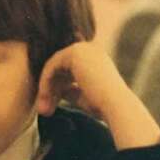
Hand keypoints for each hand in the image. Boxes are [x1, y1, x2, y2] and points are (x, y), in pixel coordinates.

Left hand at [36, 41, 159, 149]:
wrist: (116, 105)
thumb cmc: (103, 106)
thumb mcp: (83, 96)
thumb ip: (70, 90)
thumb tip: (57, 90)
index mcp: (95, 59)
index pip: (68, 71)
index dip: (57, 89)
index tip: (51, 108)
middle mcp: (90, 50)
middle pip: (59, 68)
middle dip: (49, 89)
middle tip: (43, 110)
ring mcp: (83, 49)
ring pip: (53, 67)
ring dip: (46, 88)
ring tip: (43, 110)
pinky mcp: (75, 53)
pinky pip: (51, 66)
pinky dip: (45, 83)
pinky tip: (45, 99)